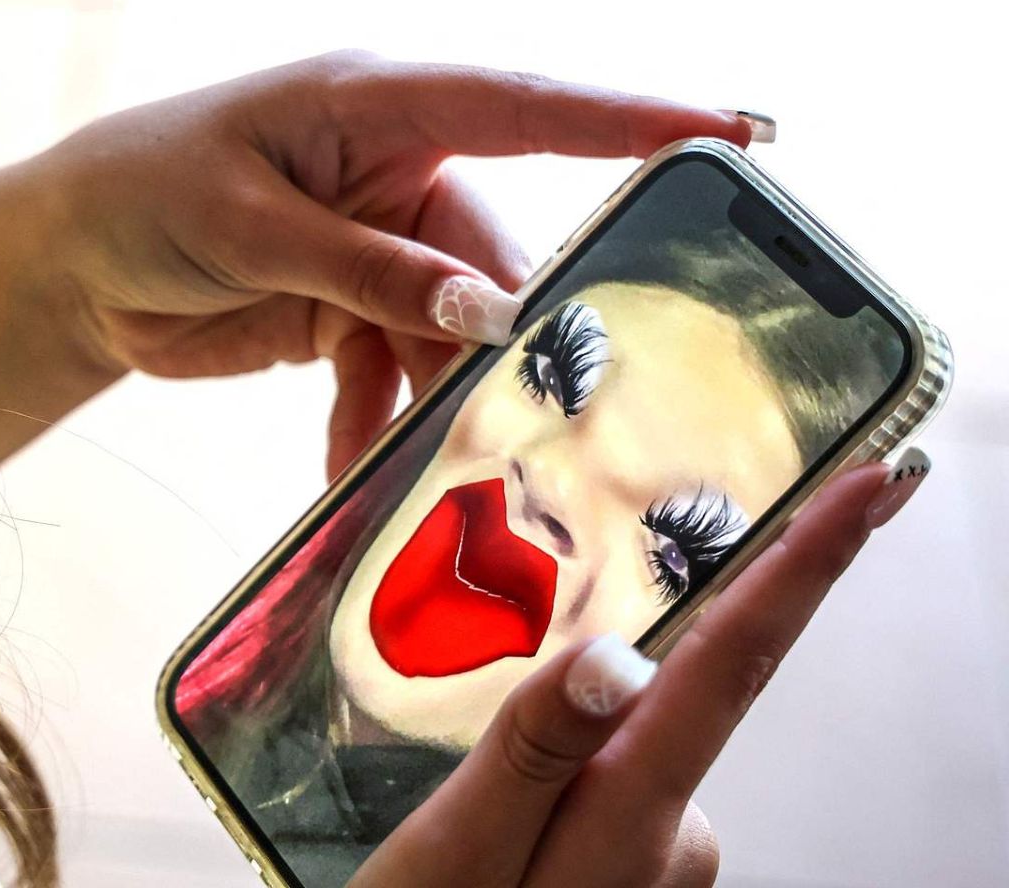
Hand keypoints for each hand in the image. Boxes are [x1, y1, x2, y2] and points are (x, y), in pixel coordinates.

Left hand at [40, 52, 754, 477]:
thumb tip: (487, 313)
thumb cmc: (143, 194)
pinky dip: (376, 426)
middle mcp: (391, 173)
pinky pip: (390, 376)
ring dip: (444, 402)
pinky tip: (352, 470)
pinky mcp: (342, 312)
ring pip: (450, 334)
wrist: (65, 262)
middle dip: (520, 338)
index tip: (729, 137)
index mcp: (376, 107)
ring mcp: (372, 249)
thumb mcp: (249, 224)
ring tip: (451, 470)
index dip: (629, 121)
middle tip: (558, 411)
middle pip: (495, 259)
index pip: (524, 110)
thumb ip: (367, 270)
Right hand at [348, 454, 930, 887]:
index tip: (880, 484)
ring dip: (556, 762)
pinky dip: (558, 794)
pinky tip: (496, 842)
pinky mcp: (637, 878)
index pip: (732, 668)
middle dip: (602, 688)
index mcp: (632, 822)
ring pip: (621, 755)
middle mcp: (676, 843)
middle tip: (507, 760)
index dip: (809, 567)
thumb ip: (530, 750)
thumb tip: (621, 655)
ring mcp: (662, 869)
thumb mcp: (450, 855)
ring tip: (466, 832)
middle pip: (662, 704)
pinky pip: (605, 796)